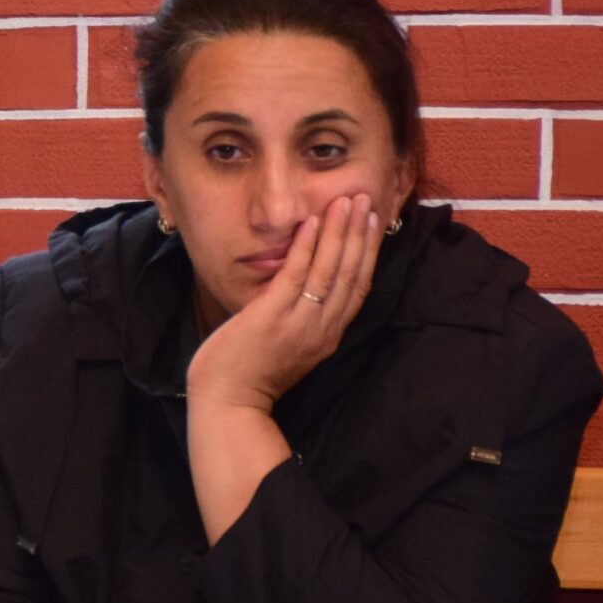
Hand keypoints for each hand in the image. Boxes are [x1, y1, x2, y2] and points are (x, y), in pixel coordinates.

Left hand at [188, 193, 382, 414]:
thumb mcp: (289, 344)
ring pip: (330, 271)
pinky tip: (312, 222)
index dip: (368, 252)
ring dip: (340, 233)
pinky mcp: (272, 317)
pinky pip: (296, 275)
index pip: (358, 287)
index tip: (374, 223)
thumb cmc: (250, 373)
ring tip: (347, 202)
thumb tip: (306, 285)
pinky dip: (307, 247)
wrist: (228, 403)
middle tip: (366, 200)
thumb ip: (303, 318)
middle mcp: (322, 329)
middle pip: (352, 274)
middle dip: (361, 234)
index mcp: (328, 335)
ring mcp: (299, 323)